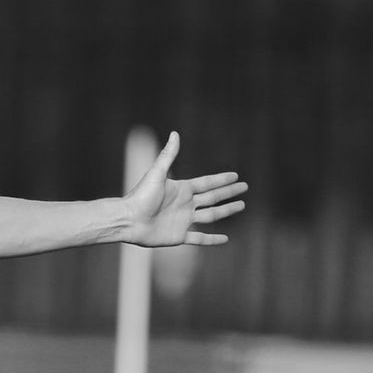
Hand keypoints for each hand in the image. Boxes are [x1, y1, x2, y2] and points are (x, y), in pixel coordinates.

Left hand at [123, 131, 246, 247]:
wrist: (128, 220)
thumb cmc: (140, 196)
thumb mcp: (157, 173)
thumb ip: (168, 155)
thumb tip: (175, 133)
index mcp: (182, 189)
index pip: (207, 183)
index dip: (221, 179)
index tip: (236, 176)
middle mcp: (185, 204)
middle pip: (213, 197)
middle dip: (229, 192)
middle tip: (245, 188)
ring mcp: (183, 220)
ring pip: (211, 215)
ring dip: (226, 211)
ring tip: (241, 206)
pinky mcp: (179, 236)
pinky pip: (200, 239)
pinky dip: (212, 240)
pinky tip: (225, 239)